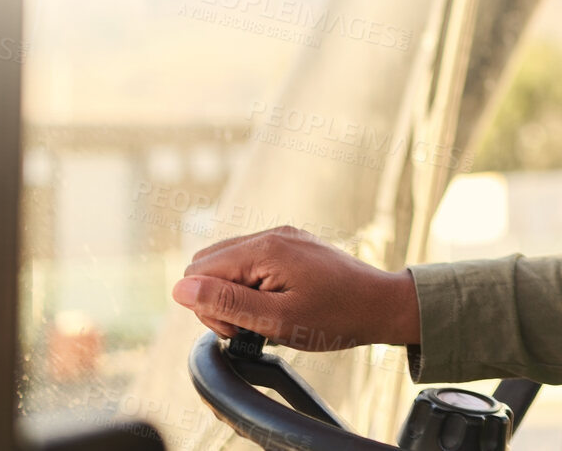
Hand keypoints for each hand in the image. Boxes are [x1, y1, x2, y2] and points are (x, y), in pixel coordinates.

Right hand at [170, 226, 419, 348]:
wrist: (382, 305)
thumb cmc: (335, 316)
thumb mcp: (276, 319)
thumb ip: (226, 303)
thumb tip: (179, 288)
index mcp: (264, 248)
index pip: (198, 272)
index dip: (208, 307)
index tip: (238, 328)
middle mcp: (271, 234)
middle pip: (208, 265)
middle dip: (218, 300)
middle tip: (251, 325)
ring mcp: (283, 238)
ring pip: (228, 265)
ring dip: (235, 295)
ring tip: (266, 317)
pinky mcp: (292, 247)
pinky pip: (251, 264)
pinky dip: (253, 287)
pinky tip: (275, 305)